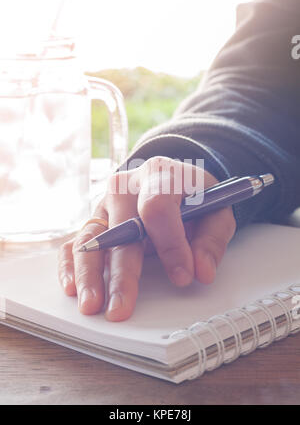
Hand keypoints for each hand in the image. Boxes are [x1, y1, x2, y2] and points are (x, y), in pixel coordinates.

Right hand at [58, 157, 235, 320]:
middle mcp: (126, 187)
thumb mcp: (217, 210)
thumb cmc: (194, 196)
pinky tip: (71, 288)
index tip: (183, 275)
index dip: (170, 243)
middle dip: (122, 272)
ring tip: (91, 305)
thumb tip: (201, 271)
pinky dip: (70, 265)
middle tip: (122, 307)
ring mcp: (106, 204)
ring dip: (89, 274)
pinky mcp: (95, 221)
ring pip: (91, 238)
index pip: (157, 207)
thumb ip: (212, 239)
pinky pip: (76, 242)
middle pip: (120, 229)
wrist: (174, 181)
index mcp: (159, 175)